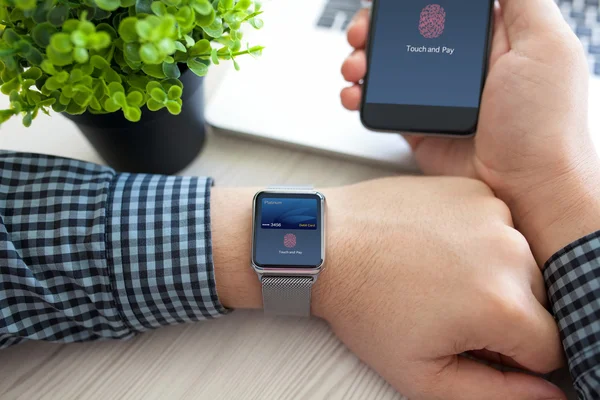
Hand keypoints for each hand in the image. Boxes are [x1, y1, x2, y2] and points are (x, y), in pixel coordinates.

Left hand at [310, 177, 564, 399]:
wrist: (327, 244)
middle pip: (537, 304)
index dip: (511, 357)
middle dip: (502, 315)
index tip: (470, 342)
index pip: (548, 349)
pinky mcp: (474, 191)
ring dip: (492, 276)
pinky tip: (436, 247)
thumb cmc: (362, 303)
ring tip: (436, 276)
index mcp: (501, 304)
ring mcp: (492, 213)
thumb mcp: (422, 375)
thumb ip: (494, 395)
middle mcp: (507, 251)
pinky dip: (477, 241)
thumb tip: (547, 395)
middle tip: (445, 309)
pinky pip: (498, 228)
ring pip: (519, 264)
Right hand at [341, 0, 599, 262]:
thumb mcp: (544, 46)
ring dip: (362, 59)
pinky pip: (382, 103)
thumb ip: (520, 2)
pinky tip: (355, 94)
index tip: (386, 4)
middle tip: (361, 33)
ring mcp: (438, 95)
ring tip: (354, 67)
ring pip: (388, 65)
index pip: (441, 9)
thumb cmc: (544, 124)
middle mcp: (462, 64)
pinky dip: (360, 96)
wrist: (525, 189)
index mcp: (491, 37)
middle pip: (407, 32)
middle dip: (376, 28)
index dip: (411, 4)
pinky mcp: (419, 124)